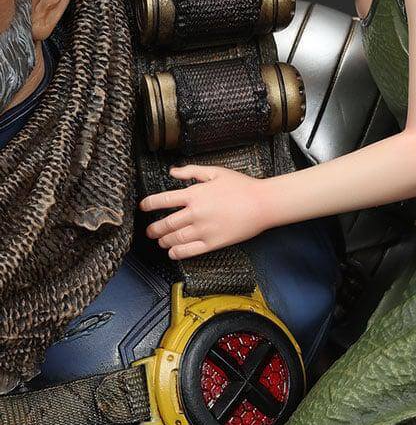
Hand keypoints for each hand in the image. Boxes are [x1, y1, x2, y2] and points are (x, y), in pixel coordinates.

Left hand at [140, 164, 269, 258]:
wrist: (262, 204)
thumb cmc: (242, 186)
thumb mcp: (215, 172)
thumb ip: (191, 171)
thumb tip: (172, 172)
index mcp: (194, 194)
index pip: (163, 200)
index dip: (149, 204)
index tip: (143, 207)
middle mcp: (196, 213)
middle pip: (166, 223)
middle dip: (154, 228)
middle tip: (150, 231)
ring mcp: (204, 229)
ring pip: (175, 239)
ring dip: (164, 241)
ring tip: (161, 241)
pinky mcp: (213, 243)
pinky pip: (189, 251)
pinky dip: (177, 253)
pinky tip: (172, 253)